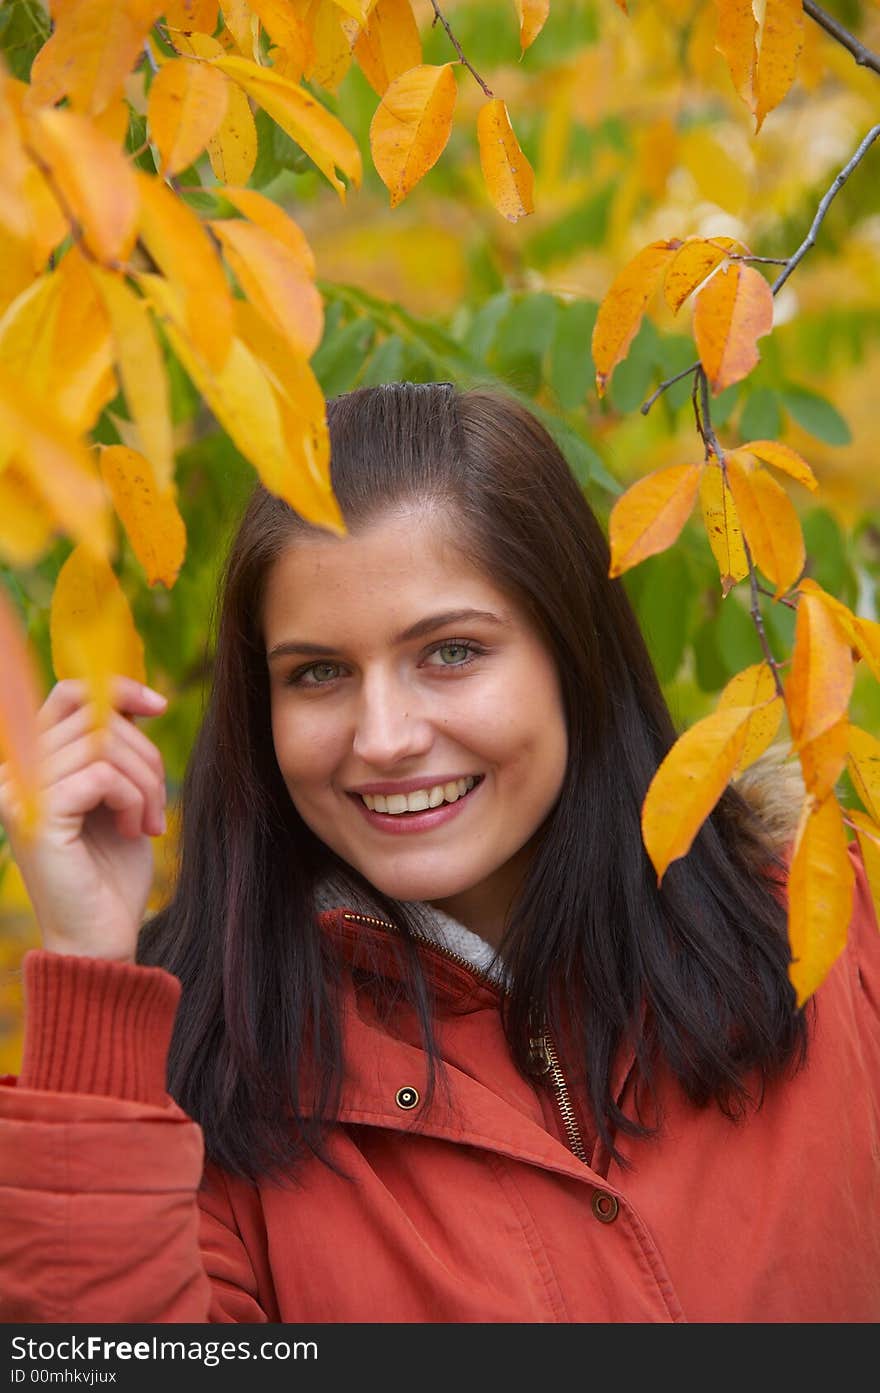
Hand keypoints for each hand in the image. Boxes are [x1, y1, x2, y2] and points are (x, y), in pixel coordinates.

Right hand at [0, 676, 168, 961]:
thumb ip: (113, 751)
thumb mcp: (118, 797)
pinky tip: (132, 830)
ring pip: (103, 744)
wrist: (100, 937)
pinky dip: (132, 798)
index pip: (67, 695)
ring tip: (147, 822)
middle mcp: (15, 774)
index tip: (159, 705)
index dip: (116, 690)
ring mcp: (21, 795)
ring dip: (144, 781)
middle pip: (95, 718)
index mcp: (31, 765)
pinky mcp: (38, 818)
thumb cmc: (111, 873)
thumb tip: (132, 701)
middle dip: (145, 755)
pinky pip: (102, 774)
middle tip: (155, 805)